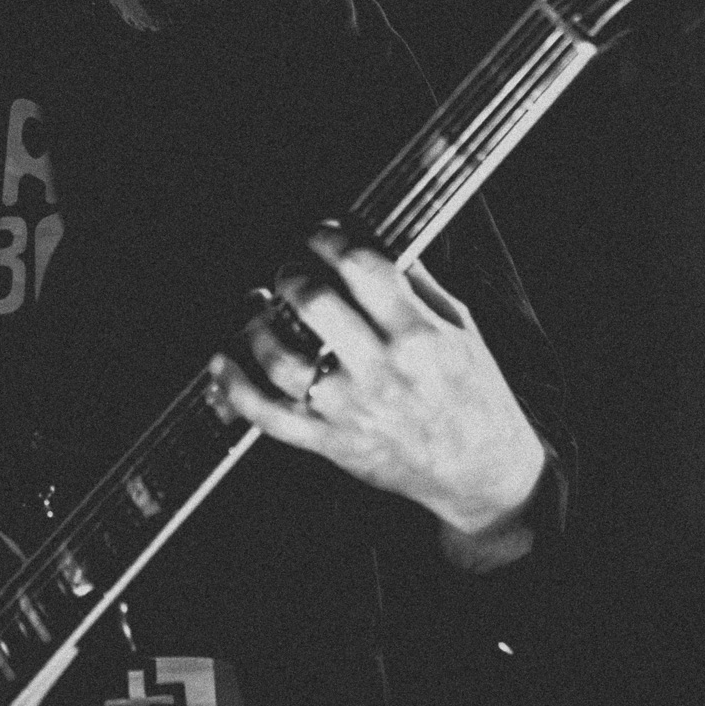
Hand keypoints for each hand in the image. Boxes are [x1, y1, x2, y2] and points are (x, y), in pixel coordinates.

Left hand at [211, 226, 545, 534]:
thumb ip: (418, 282)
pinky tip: (223, 362)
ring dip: (258, 325)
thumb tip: (374, 239)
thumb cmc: (475, 395)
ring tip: (258, 309)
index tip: (322, 233)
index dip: (332, 239)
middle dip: (292, 274)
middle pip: (314, 303)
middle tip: (291, 270)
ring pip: (282, 358)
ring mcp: (352, 409)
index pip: (362, 267)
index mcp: (419, 335)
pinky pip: (270, 415)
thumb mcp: (461, 328)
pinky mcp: (332, 443)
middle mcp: (383, 369)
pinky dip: (237, 388)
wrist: (481, 472)